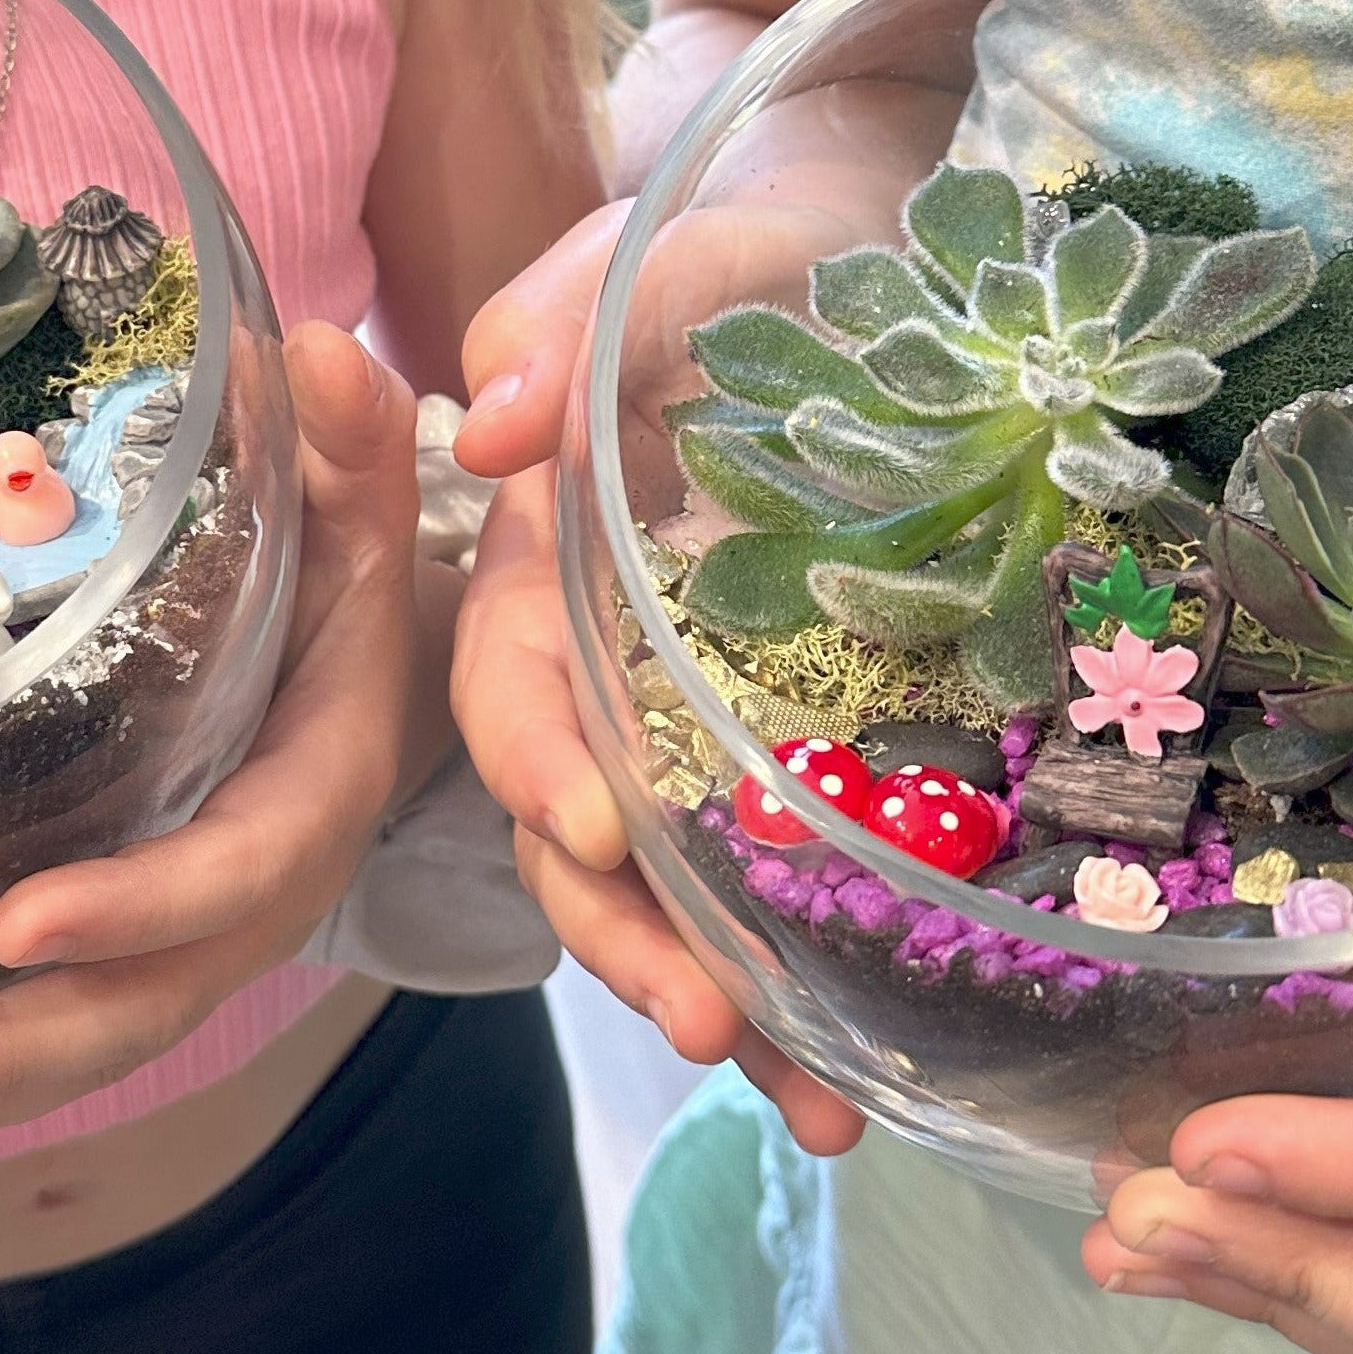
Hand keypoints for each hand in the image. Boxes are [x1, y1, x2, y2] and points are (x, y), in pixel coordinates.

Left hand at [0, 323, 422, 1158]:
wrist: (398, 673)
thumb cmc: (359, 579)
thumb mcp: (367, 506)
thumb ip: (351, 446)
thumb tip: (325, 351)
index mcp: (317, 782)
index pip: (240, 866)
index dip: (143, 905)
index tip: (21, 924)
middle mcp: (261, 883)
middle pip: (151, 996)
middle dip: (20, 1047)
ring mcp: (199, 930)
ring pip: (98, 1030)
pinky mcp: (140, 943)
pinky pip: (66, 1019)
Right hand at [452, 214, 863, 1159]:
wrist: (866, 252)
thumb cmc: (741, 242)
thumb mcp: (654, 255)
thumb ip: (560, 327)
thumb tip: (478, 430)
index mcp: (546, 564)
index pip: (510, 684)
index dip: (533, 762)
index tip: (592, 826)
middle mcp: (608, 669)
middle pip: (581, 838)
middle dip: (634, 944)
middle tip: (715, 1027)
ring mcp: (701, 721)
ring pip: (678, 890)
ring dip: (732, 1004)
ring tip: (814, 1111)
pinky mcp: (803, 744)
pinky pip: (788, 875)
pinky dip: (817, 976)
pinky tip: (874, 1070)